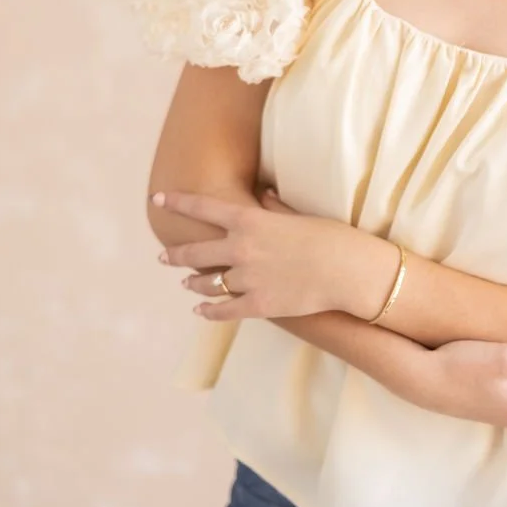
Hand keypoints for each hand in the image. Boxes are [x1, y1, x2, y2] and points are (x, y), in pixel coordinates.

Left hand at [152, 187, 346, 320]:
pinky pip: (223, 311)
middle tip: (163, 257)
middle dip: (176, 254)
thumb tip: (263, 195)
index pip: (203, 207)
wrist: (348, 271)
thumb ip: (274, 208)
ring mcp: (247, 279)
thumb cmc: (330, 236)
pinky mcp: (257, 305)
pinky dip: (208, 311)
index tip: (158, 198)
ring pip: (207, 282)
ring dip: (193, 283)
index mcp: (249, 220)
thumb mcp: (299, 214)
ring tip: (186, 283)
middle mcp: (241, 248)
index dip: (177, 201)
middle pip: (196, 251)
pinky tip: (200, 310)